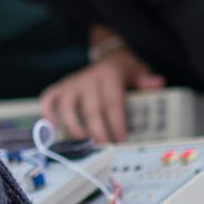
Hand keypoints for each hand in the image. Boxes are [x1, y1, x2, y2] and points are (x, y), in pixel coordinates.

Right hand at [40, 44, 163, 142]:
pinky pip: (48, 99)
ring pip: (67, 106)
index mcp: (108, 75)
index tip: (120, 140)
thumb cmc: (124, 70)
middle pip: (90, 109)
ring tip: (83, 142)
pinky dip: (46, 113)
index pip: (112, 103)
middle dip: (96, 131)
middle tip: (103, 147)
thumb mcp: (138, 70)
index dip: (116, 123)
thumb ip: (145, 80)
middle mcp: (87, 78)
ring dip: (73, 126)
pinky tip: (52, 128)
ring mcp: (71, 83)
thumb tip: (156, 83)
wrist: (108, 56)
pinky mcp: (60, 87)